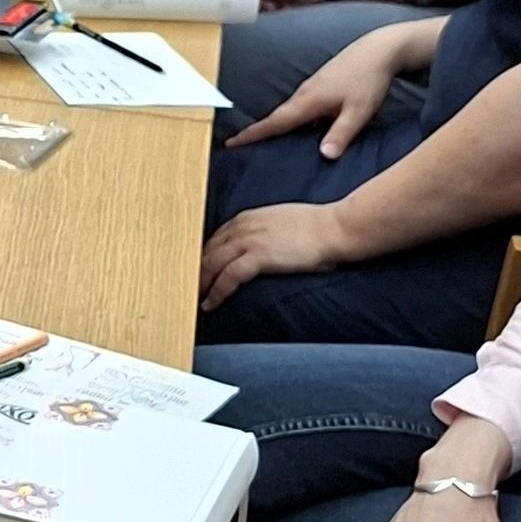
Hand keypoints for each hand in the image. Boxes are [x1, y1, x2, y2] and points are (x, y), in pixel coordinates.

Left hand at [197, 201, 356, 310]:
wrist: (335, 228)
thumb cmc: (316, 228)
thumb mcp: (281, 222)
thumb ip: (263, 231)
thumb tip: (258, 247)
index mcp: (247, 218)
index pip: (214, 239)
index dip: (202, 257)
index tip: (195, 271)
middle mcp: (242, 227)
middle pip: (206, 251)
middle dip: (194, 271)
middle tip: (184, 288)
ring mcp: (249, 240)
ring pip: (211, 263)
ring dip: (199, 284)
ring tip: (192, 300)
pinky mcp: (259, 256)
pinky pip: (228, 277)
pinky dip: (216, 291)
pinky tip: (210, 304)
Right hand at [222, 28, 405, 158]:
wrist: (378, 49)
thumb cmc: (369, 80)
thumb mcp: (359, 111)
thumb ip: (341, 134)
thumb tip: (323, 156)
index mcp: (309, 101)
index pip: (275, 122)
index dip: (252, 134)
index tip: (230, 143)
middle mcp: (304, 93)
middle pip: (276, 116)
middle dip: (256, 130)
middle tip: (236, 144)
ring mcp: (311, 87)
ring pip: (288, 111)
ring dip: (272, 124)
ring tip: (260, 138)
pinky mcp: (320, 85)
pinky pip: (299, 106)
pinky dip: (290, 117)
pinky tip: (296, 126)